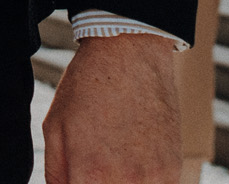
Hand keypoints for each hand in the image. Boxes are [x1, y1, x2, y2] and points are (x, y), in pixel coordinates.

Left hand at [41, 33, 179, 181]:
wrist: (130, 58)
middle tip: (94, 164)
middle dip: (95, 183)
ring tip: (112, 158)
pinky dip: (142, 181)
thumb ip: (56, 175)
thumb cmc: (86, 90)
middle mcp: (126, 183)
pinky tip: (131, 158)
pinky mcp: (173, 170)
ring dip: (120, 182)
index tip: (77, 176)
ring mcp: (154, 179)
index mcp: (90, 176)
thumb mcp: (55, 129)